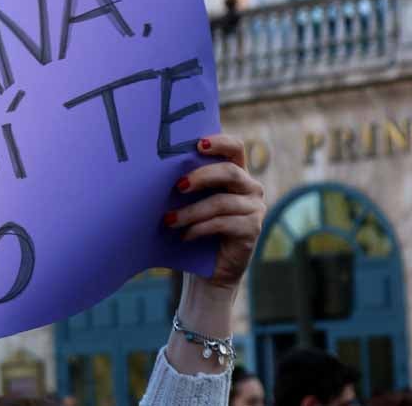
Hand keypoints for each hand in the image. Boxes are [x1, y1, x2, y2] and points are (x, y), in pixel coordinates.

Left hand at [167, 133, 265, 290]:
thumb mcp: (192, 200)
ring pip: (221, 202)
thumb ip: (187, 181)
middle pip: (229, 172)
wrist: (209, 268)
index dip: (219, 143)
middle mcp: (250, 187)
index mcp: (236, 172)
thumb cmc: (195, 225)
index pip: (235, 148)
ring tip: (169, 221)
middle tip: (178, 186)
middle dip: (201, 176)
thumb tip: (157, 166)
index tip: (198, 145)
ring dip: (191, 212)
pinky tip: (184, 236)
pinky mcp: (252, 229)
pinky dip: (199, 229)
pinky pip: (223, 224)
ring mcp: (255, 208)